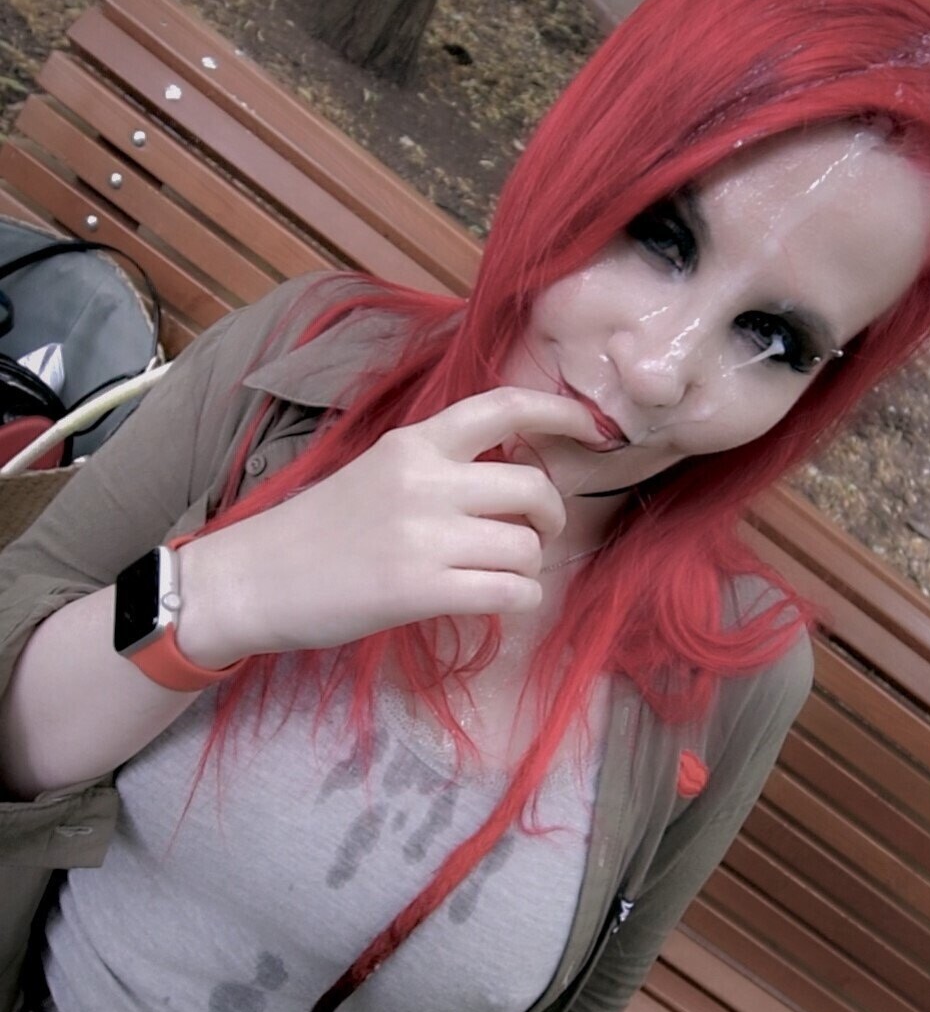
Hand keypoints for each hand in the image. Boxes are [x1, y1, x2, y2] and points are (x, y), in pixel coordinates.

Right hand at [180, 386, 606, 665]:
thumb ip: (438, 468)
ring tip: (498, 577)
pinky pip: (511, 592)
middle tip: (536, 536)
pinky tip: (496, 603)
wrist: (252, 579)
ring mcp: (422, 536)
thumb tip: (511, 482)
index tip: (595, 429)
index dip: (560, 414)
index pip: (502, 408)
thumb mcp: (377, 473)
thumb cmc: (317, 532)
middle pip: (533, 489)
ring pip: (526, 547)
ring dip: (527, 568)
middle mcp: (423, 480)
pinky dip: (519, 601)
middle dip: (551, 518)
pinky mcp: (419, 590)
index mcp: (413, 443)